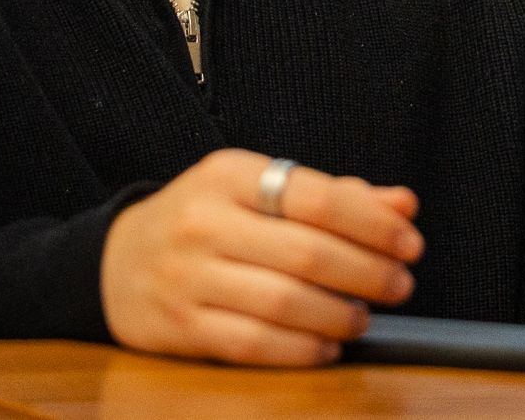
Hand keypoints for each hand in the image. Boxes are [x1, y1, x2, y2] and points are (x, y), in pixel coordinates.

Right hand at [99, 148, 422, 365]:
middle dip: (367, 273)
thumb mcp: (257, 190)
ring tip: (363, 317)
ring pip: (283, 303)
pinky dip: (301, 349)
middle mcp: (204, 222)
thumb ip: (333, 196)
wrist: (115, 262)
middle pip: (306, 253)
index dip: (372, 224)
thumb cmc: (206, 220)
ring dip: (339, 315)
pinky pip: (254, 343)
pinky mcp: (180, 327)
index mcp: (229, 175)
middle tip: (400, 285)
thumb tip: (403, 205)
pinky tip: (327, 345)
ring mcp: (188, 278)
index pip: (316, 196)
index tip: (409, 242)